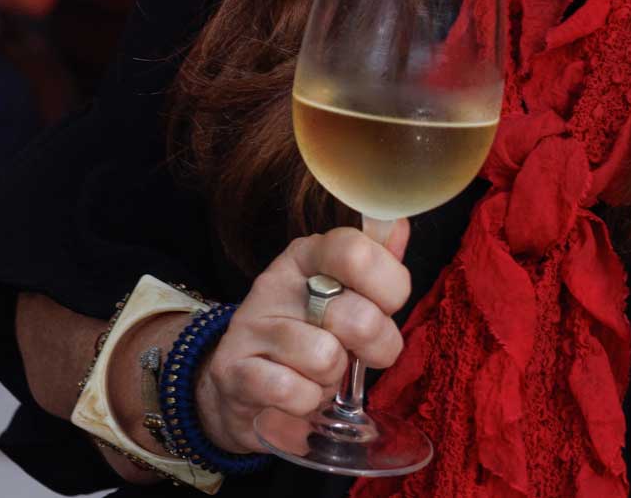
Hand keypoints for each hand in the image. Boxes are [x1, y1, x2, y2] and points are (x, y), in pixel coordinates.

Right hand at [194, 220, 412, 455]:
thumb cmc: (306, 336)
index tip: (385, 309)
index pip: (358, 252)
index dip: (389, 289)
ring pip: (325, 358)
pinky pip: (294, 392)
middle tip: (356, 353)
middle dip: (373, 347)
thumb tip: (398, 226)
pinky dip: (305, 403)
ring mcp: (251, 326)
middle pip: (358, 316)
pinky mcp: (233, 372)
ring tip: (317, 374)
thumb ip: (374, 265)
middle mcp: (276, 282)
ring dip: (332, 379)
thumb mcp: (343, 296)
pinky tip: (295, 396)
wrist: (243, 388)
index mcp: (307, 255)